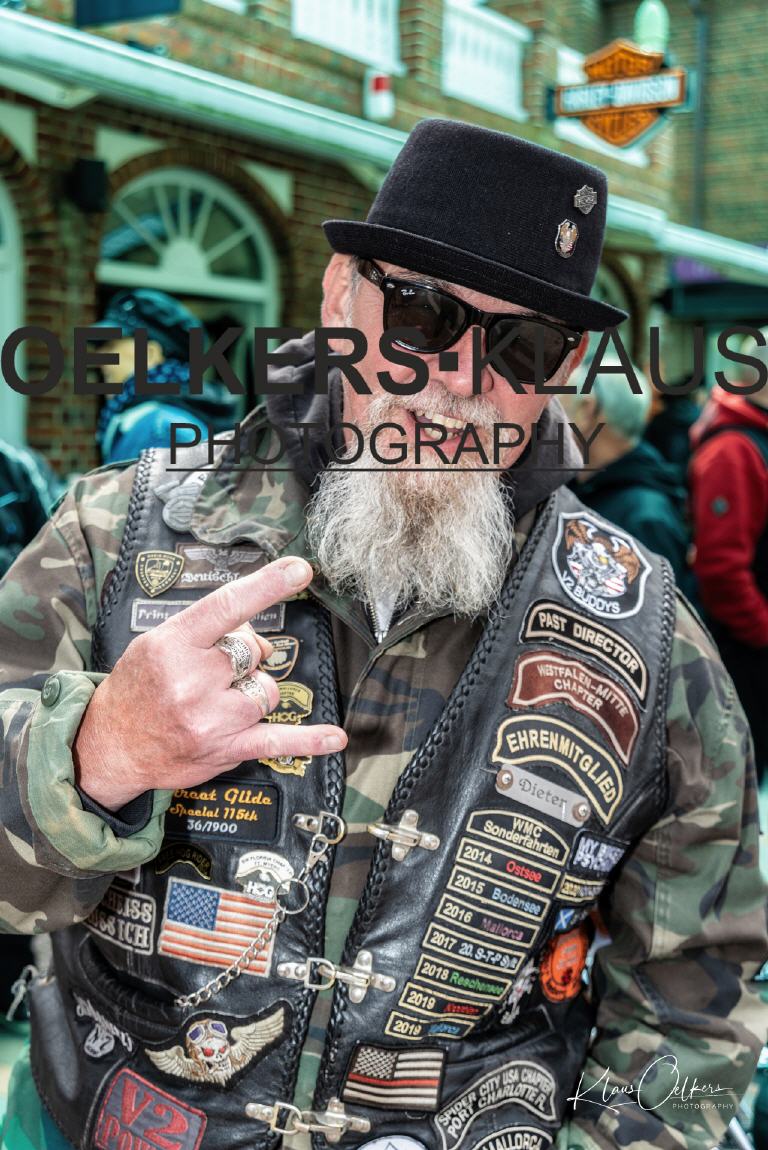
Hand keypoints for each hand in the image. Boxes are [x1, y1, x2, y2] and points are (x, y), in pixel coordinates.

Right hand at [73, 556, 346, 810]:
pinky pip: (277, 742)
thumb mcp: (158, 643)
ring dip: (254, 692)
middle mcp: (192, 680)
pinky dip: (308, 741)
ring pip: (267, 690)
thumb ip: (208, 631)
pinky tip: (334, 738)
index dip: (267, 585)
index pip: (227, 606)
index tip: (300, 570)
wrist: (112, 746)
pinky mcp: (226, 748)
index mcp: (173, 645)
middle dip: (244, 657)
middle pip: (252, 652)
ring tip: (221, 701)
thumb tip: (258, 635)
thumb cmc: (139, 687)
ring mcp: (211, 717)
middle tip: (216, 670)